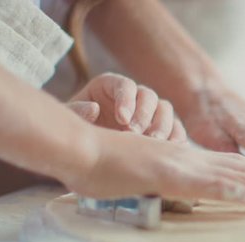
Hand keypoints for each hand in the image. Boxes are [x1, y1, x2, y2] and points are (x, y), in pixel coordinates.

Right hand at [65, 129, 244, 204]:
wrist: (77, 146)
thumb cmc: (102, 163)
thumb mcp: (138, 174)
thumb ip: (159, 182)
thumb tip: (171, 192)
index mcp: (183, 160)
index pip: (227, 168)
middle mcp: (190, 160)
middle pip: (241, 170)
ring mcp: (183, 166)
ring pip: (237, 177)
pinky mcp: (173, 176)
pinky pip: (216, 187)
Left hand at [68, 73, 186, 142]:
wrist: (85, 152)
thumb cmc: (76, 132)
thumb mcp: (69, 120)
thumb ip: (75, 112)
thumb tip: (93, 109)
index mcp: (111, 86)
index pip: (125, 86)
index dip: (126, 100)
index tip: (121, 119)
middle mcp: (134, 96)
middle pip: (149, 96)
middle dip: (145, 115)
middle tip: (135, 133)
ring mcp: (150, 113)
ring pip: (165, 111)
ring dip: (162, 126)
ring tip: (153, 143)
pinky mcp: (161, 130)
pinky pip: (175, 130)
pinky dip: (175, 138)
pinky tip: (169, 151)